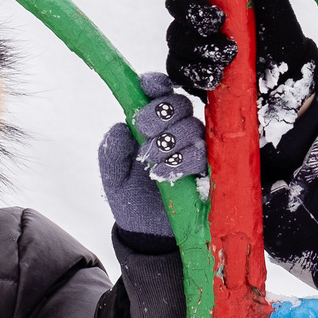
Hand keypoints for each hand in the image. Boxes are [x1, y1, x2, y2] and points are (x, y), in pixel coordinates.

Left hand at [98, 74, 206, 240]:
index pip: (157, 91)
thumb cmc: (131, 198)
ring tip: (152, 161)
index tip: (148, 88)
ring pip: (192, 126)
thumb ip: (112, 150)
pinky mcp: (205, 169)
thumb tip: (120, 128)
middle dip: (161, 113)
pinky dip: (182, 160)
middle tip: (145, 131)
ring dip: (170, 140)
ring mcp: (191, 149)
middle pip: (179, 103)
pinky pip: (202, 154)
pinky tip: (164, 173)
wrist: (147, 233)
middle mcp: (173, 131)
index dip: (155, 84)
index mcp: (150, 124)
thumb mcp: (112, 175)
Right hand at [147, 0, 316, 96]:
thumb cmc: (281, 37)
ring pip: (175, 37)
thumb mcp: (275, 4)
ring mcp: (192, 39)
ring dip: (200, 46)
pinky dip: (194, 72)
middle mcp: (201, 8)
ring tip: (229, 55)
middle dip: (192, 10)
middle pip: (176, 0)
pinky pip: (177, 68)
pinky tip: (215, 76)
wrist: (287, 83)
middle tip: (216, 21)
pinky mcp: (189, 69)